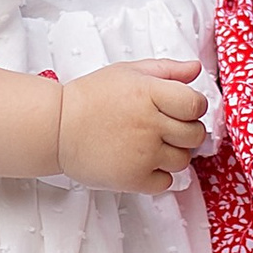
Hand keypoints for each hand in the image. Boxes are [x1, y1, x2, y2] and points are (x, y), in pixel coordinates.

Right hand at [52, 58, 207, 194]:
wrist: (57, 128)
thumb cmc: (91, 97)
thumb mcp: (127, 72)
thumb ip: (166, 70)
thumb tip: (196, 69)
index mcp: (149, 93)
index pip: (196, 105)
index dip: (193, 107)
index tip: (180, 108)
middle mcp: (149, 124)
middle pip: (195, 135)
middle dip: (186, 131)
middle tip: (166, 128)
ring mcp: (143, 154)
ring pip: (183, 160)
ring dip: (173, 154)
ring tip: (149, 144)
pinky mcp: (133, 178)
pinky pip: (166, 182)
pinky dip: (158, 175)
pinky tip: (141, 162)